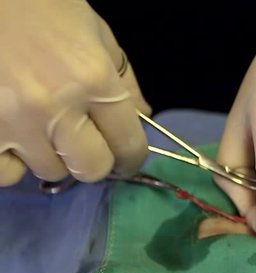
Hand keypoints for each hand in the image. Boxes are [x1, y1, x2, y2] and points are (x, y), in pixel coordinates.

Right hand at [0, 0, 150, 185]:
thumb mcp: (97, 34)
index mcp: (92, 79)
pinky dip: (12, 162)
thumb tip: (143, 120)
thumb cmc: (43, 7)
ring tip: (43, 127)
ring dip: (52, 156)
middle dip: (94, 160)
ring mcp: (12, 122)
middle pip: (91, 169)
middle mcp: (55, 107)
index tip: (125, 157)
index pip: (128, 144)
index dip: (131, 157)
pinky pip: (5, 174)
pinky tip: (14, 138)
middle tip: (84, 142)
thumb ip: (123, 82)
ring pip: (49, 171)